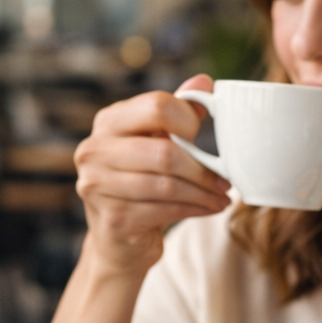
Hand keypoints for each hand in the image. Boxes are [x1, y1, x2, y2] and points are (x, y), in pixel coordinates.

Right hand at [74, 74, 230, 279]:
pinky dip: (195, 209)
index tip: (207, 138)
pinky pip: (166, 210)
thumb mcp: (156, 144)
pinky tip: (210, 208)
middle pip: (165, 152)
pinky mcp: (113, 219)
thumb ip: (177, 113)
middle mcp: (95, 150)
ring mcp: (98, 186)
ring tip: (223, 196)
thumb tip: (204, 82)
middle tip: (227, 179)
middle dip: (203, 168)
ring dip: (203, 192)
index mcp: (109, 122)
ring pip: (168, 185)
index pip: (157, 106)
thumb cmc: (141, 184)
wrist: (118, 240)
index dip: (190, 121)